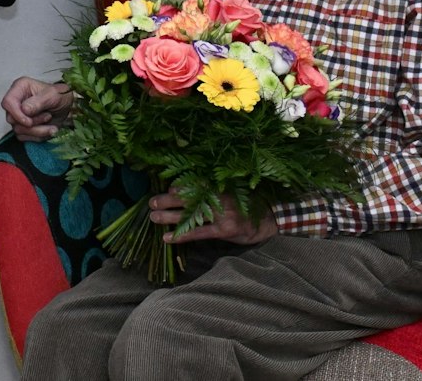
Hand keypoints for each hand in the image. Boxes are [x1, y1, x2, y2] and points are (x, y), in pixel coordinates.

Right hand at [2, 76, 73, 139]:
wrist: (68, 108)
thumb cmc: (61, 96)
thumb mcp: (54, 95)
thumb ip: (39, 101)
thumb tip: (25, 110)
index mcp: (20, 88)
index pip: (7, 102)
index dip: (16, 114)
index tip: (29, 121)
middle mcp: (16, 101)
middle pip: (12, 119)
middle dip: (32, 122)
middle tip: (48, 116)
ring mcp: (18, 115)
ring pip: (18, 130)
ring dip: (37, 130)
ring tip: (51, 122)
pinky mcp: (22, 127)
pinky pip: (24, 137)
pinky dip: (38, 136)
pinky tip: (49, 129)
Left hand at [152, 191, 276, 245]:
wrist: (270, 220)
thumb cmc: (249, 205)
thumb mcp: (234, 192)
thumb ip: (215, 189)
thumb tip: (187, 188)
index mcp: (222, 185)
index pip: (196, 183)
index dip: (179, 186)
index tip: (167, 189)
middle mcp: (220, 197)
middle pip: (189, 197)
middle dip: (168, 200)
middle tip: (151, 201)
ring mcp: (222, 214)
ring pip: (191, 214)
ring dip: (170, 216)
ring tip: (154, 217)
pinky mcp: (224, 230)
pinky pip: (199, 232)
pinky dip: (182, 235)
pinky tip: (168, 238)